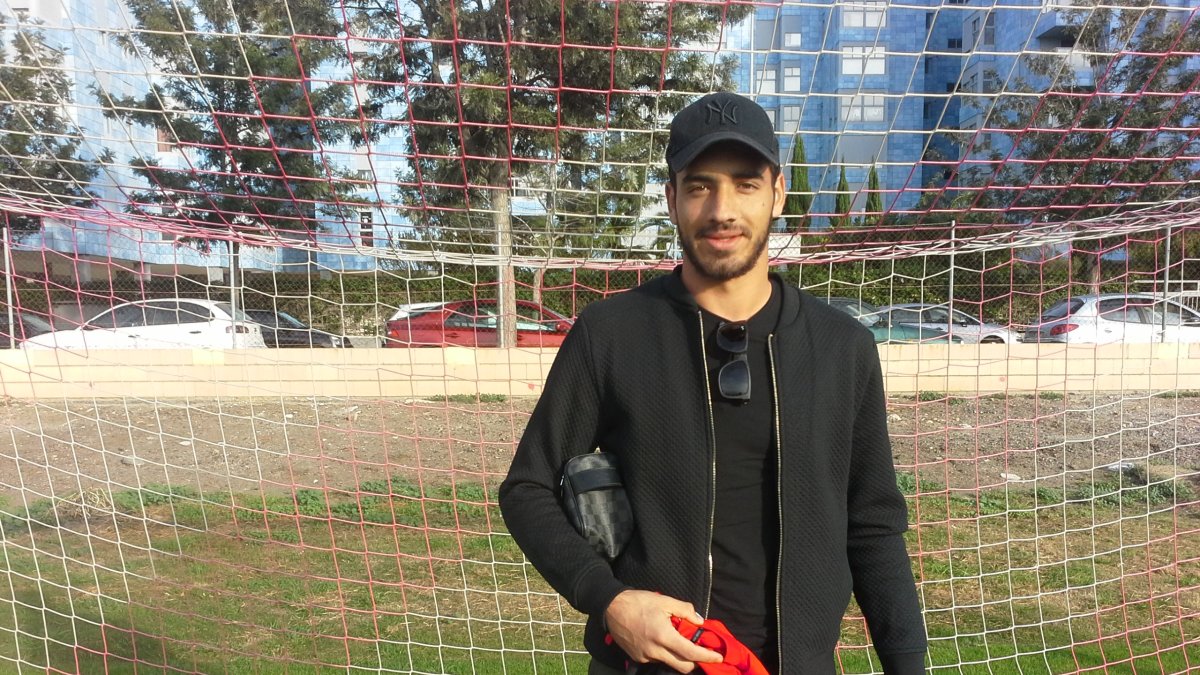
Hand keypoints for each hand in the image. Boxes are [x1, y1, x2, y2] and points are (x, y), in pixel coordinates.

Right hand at [603, 590, 722, 672]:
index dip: (706, 657)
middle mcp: (655, 650)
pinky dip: (664, 654)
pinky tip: (662, 642)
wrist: (612, 608)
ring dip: (679, 657)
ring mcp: (645, 656)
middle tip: (702, 653)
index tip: (717, 657)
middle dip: (696, 663)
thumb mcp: (665, 601)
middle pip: (683, 667)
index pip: (690, 653)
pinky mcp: (637, 658)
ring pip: (669, 663)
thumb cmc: (639, 602)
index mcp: (664, 635)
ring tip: (679, 643)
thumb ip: (685, 611)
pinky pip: (657, 660)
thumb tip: (700, 621)